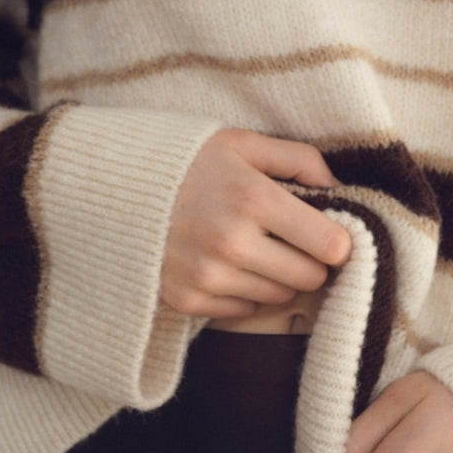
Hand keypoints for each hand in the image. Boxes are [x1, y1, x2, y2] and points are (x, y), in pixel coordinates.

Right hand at [160, 128, 350, 320]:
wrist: (113, 187)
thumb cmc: (186, 160)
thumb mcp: (242, 143)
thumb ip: (298, 159)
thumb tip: (338, 187)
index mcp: (253, 198)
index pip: (329, 245)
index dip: (337, 240)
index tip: (329, 232)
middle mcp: (232, 243)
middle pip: (309, 277)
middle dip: (308, 260)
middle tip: (289, 239)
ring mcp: (207, 276)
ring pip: (279, 296)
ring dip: (277, 275)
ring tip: (254, 246)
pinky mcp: (186, 300)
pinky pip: (243, 309)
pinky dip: (243, 291)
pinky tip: (225, 262)